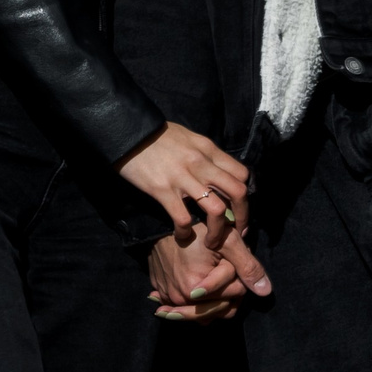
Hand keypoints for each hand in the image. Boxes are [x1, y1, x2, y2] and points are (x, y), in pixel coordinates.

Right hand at [118, 121, 251, 242]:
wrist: (126, 129)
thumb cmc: (156, 135)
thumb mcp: (188, 138)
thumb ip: (205, 155)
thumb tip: (219, 172)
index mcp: (208, 150)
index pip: (242, 174)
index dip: (245, 195)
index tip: (239, 209)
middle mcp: (201, 163)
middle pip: (238, 193)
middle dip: (242, 217)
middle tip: (237, 233)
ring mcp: (183, 177)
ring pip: (217, 210)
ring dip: (218, 232)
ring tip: (212, 243)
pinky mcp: (163, 189)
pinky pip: (183, 218)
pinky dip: (185, 232)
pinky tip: (182, 236)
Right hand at [148, 232, 270, 320]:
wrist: (160, 223)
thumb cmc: (195, 229)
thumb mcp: (227, 242)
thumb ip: (248, 266)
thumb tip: (266, 292)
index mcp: (196, 290)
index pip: (236, 294)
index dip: (240, 276)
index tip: (232, 260)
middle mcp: (181, 300)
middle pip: (223, 309)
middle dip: (230, 291)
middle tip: (227, 270)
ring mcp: (170, 299)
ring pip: (207, 314)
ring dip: (217, 300)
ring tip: (217, 280)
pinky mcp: (163, 294)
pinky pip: (189, 309)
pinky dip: (199, 302)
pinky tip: (203, 289)